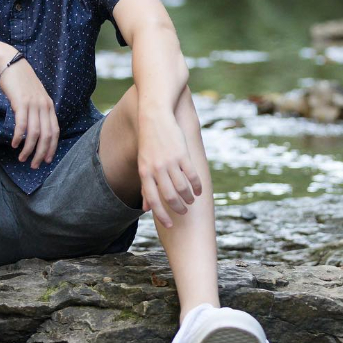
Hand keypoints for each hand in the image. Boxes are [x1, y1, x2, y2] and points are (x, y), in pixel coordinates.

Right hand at [0, 58, 59, 167]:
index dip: (52, 148)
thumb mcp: (35, 96)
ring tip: (23, 158)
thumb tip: (36, 129)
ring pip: (34, 133)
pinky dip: (19, 137)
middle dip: (41, 153)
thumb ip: (38, 110)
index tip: (47, 160)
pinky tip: (14, 144)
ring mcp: (33, 104)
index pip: (55, 131)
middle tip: (35, 165)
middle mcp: (44, 106)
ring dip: (29, 149)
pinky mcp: (21, 102)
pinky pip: (21, 124)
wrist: (11, 63)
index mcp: (49, 106)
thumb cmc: (21, 81)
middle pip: (46, 135)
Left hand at [137, 110, 202, 228]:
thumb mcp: (143, 164)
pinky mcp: (183, 154)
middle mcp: (157, 169)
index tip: (170, 225)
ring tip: (191, 201)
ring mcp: (170, 161)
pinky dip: (197, 186)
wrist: (154, 117)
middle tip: (183, 212)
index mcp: (145, 173)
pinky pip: (192, 175)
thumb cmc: (148, 143)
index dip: (162, 215)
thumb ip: (145, 186)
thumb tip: (145, 208)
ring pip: (182, 188)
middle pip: (169, 197)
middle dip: (178, 208)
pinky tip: (199, 191)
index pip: (153, 201)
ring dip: (188, 198)